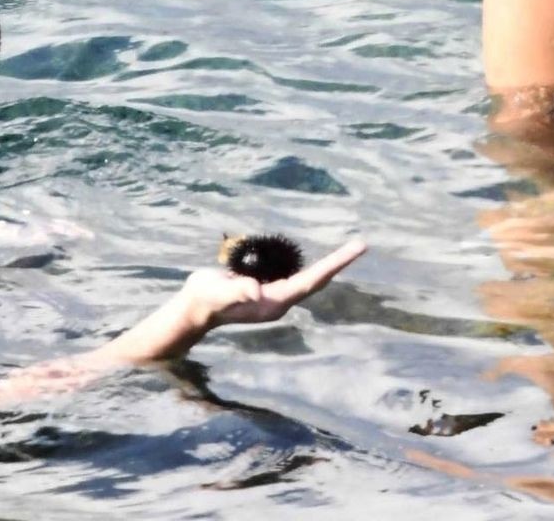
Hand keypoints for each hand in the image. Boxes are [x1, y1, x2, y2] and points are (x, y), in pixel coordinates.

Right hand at [178, 237, 366, 332]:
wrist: (193, 310)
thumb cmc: (203, 299)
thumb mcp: (217, 291)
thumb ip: (236, 290)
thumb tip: (257, 291)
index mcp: (274, 303)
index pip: (310, 281)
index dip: (333, 265)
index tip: (353, 249)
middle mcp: (279, 302)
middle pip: (316, 281)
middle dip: (338, 263)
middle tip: (361, 245)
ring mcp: (274, 297)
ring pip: (308, 279)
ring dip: (328, 266)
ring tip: (348, 251)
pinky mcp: (266, 290)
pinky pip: (295, 276)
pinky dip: (310, 266)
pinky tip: (317, 260)